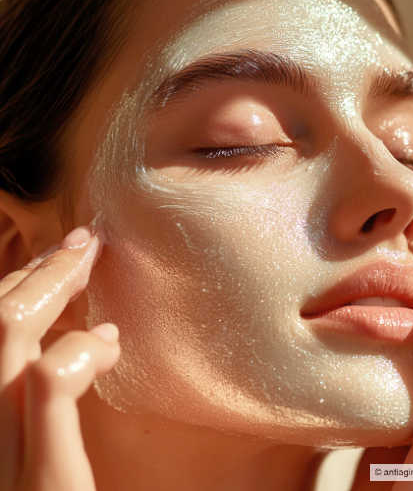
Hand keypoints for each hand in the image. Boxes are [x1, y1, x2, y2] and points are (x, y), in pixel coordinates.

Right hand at [0, 226, 120, 490]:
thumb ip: (39, 393)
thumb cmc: (43, 483)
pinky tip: (105, 344)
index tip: (55, 256)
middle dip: (36, 273)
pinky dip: (72, 354)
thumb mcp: (29, 438)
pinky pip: (45, 390)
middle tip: (80, 242)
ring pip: (6, 341)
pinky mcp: (37, 479)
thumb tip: (81, 337)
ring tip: (90, 263)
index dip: (17, 284)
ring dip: (49, 289)